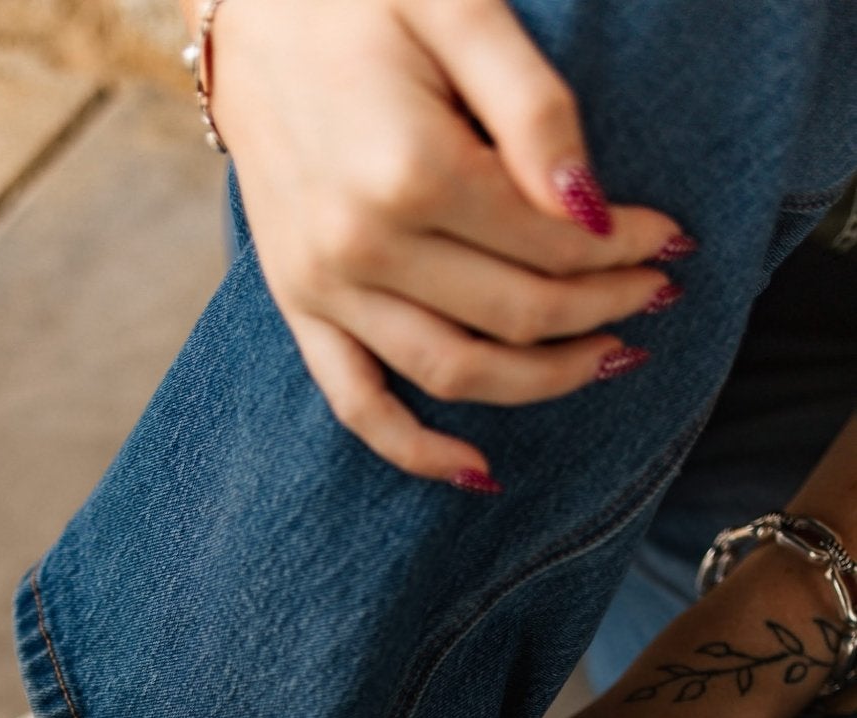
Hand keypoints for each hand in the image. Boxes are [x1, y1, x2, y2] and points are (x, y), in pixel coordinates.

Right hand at [204, 0, 692, 483]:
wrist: (244, 7)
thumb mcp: (459, 7)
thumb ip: (532, 107)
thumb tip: (589, 207)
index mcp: (408, 171)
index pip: (547, 244)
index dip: (623, 247)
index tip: (671, 235)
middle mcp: (361, 246)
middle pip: (513, 314)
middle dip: (602, 310)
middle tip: (656, 293)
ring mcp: (323, 287)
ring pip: (453, 372)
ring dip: (542, 381)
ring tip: (608, 360)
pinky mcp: (298, 306)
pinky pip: (358, 405)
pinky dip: (418, 449)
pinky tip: (480, 472)